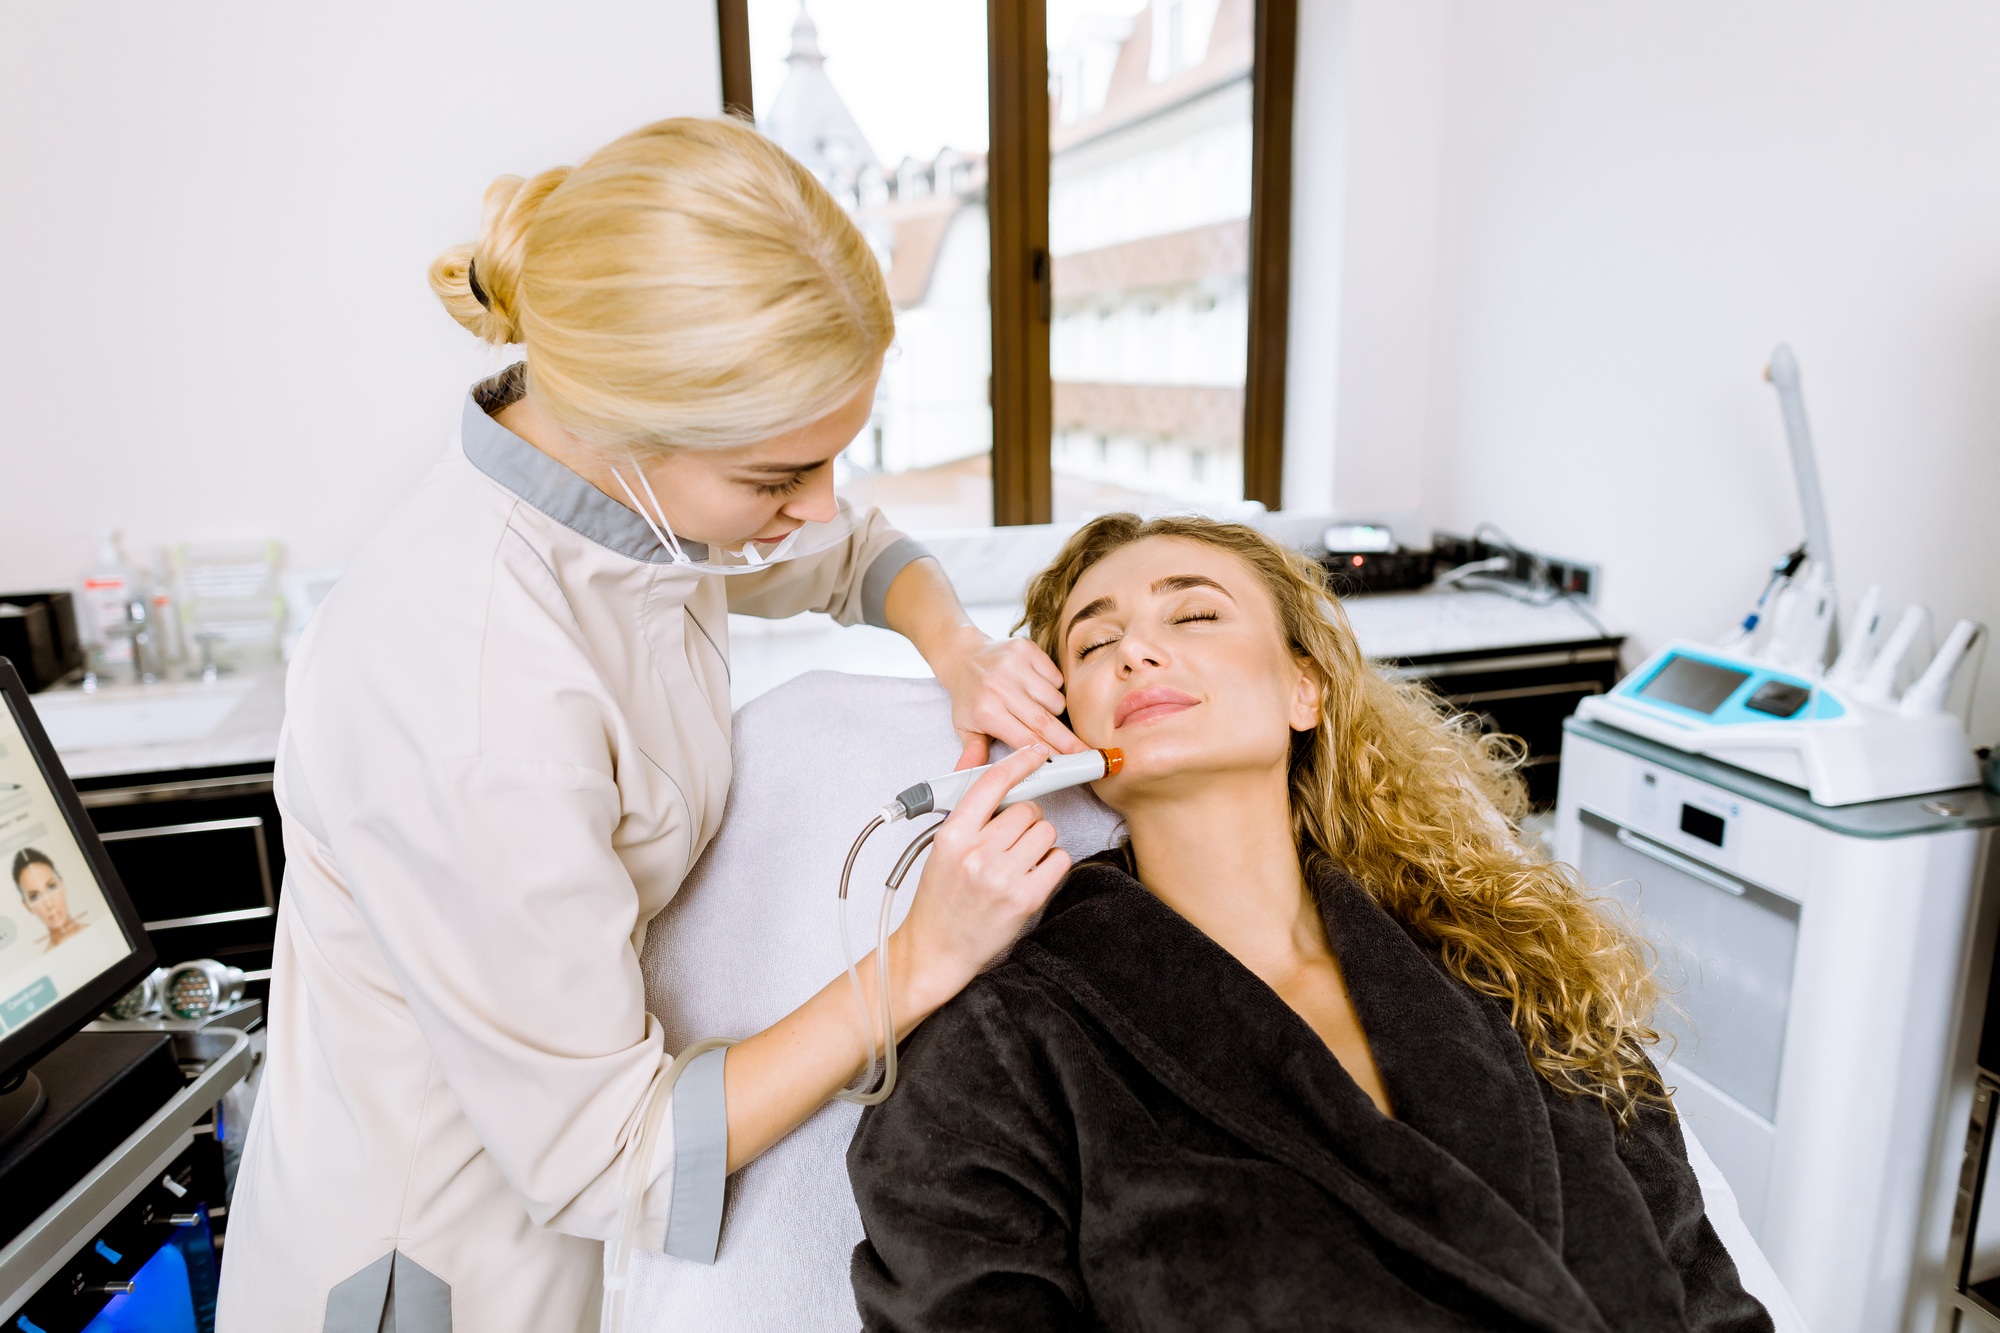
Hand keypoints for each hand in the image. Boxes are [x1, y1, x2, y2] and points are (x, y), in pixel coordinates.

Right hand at [893, 744, 1072, 1015]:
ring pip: (1046, 832)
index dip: (1018, 763)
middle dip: (1025, 821)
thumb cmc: (939, 899)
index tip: (1034, 753)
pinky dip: (1051, 864)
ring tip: (1019, 861)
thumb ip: (967, 810)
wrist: (936, 950)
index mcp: (952, 836)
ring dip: (1039, 842)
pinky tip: (1032, 875)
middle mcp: (977, 854)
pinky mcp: (1026, 899)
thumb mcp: (942, 847)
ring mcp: (1002, 878)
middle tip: (1011, 840)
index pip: (991, 784)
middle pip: (1027, 809)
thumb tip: (984, 765)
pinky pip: (1059, 859)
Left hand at [934, 629, 1086, 768]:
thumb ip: (974, 752)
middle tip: (1086, 753)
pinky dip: (1052, 686)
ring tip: (1038, 709)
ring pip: (1054, 699)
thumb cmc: (970, 696)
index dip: (1047, 752)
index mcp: (986, 711)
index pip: (1024, 738)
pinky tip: (1036, 687)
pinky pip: (1055, 677)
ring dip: (1054, 710)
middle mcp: (1000, 687)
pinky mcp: (1026, 649)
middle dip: (1067, 740)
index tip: (1065, 763)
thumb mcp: (965, 727)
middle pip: (1044, 721)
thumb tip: (966, 772)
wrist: (964, 656)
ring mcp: (1014, 665)